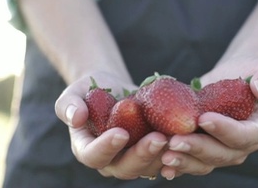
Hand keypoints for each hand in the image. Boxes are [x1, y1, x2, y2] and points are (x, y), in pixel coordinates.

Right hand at [54, 72, 168, 179]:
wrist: (113, 91)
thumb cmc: (89, 91)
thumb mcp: (74, 92)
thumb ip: (69, 105)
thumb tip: (76, 117)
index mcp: (86, 149)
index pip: (93, 156)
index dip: (106, 148)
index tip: (120, 133)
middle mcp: (110, 161)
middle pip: (126, 167)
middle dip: (143, 154)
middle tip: (158, 137)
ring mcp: (133, 160)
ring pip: (150, 166)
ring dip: (164, 154)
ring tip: (178, 137)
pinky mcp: (152, 155)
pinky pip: (166, 159)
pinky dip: (178, 151)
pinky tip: (189, 137)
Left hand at [159, 55, 257, 179]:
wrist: (235, 76)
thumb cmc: (254, 72)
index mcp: (256, 131)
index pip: (241, 136)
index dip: (224, 130)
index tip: (204, 118)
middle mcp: (238, 148)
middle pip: (219, 154)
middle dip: (197, 148)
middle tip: (175, 140)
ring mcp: (218, 151)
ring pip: (201, 163)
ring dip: (183, 160)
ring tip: (165, 154)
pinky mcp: (200, 150)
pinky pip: (188, 161)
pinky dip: (175, 164)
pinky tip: (158, 162)